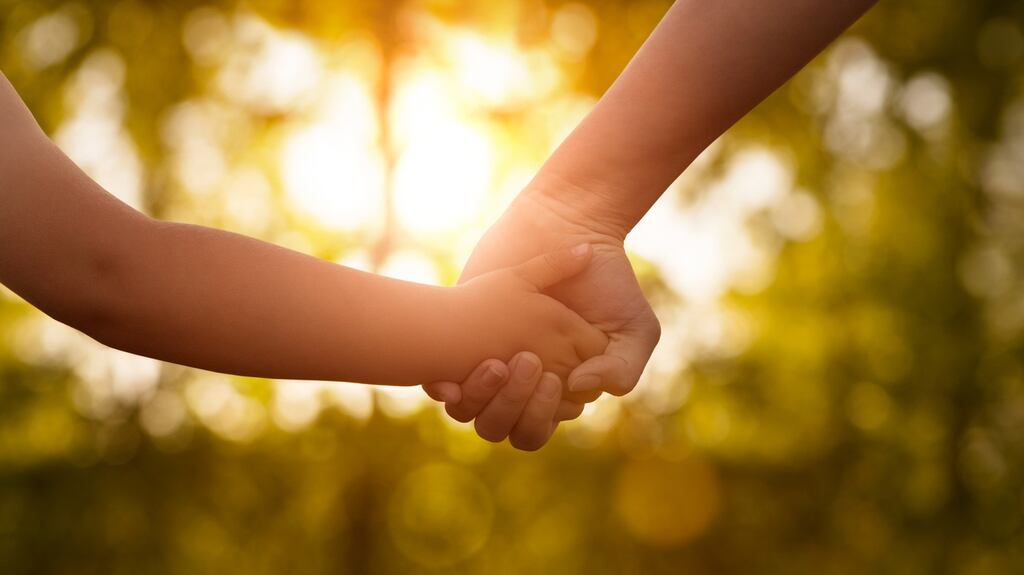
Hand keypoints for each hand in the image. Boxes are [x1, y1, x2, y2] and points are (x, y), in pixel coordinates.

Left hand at [423, 183, 660, 448]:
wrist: (569, 228)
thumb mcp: (634, 328)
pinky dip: (445, 388)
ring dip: (481, 398)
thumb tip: (575, 389)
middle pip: (502, 427)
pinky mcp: (459, 339)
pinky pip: (441, 385)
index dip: (539, 414)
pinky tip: (451, 374)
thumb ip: (620, 369)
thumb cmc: (607, 281)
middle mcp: (520, 384)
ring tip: (496, 362)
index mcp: (557, 392)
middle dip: (511, 406)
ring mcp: (488, 363)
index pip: (535, 429)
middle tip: (528, 361)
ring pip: (470, 414)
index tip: (553, 376)